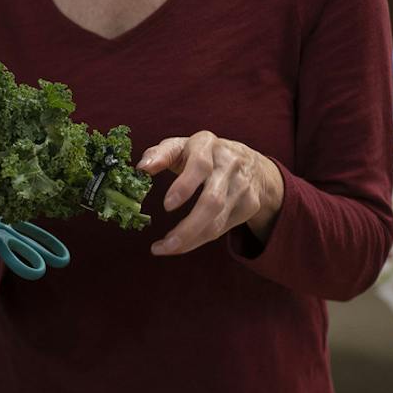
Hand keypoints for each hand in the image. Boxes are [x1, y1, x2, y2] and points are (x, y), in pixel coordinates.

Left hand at [138, 132, 284, 256]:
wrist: (251, 163)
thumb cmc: (203, 154)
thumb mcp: (181, 146)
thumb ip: (160, 154)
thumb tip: (141, 168)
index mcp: (207, 145)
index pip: (200, 165)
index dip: (184, 186)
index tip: (166, 206)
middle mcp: (229, 164)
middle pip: (212, 201)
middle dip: (188, 227)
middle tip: (164, 244)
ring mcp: (242, 186)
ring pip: (217, 220)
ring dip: (191, 239)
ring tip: (166, 248)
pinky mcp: (249, 205)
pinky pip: (222, 229)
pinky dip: (200, 240)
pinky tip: (182, 244)